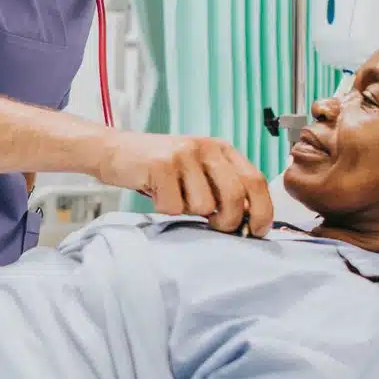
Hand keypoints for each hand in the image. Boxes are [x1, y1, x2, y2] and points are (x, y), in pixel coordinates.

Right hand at [96, 133, 272, 236]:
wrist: (114, 150)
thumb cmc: (160, 169)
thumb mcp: (198, 171)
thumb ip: (223, 188)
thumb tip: (249, 220)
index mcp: (221, 149)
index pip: (255, 180)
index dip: (263, 210)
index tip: (258, 231)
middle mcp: (206, 147)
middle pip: (235, 197)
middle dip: (228, 222)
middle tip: (214, 225)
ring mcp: (184, 154)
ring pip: (203, 206)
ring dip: (186, 211)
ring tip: (172, 195)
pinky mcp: (161, 164)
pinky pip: (174, 207)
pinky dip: (164, 207)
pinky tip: (156, 192)